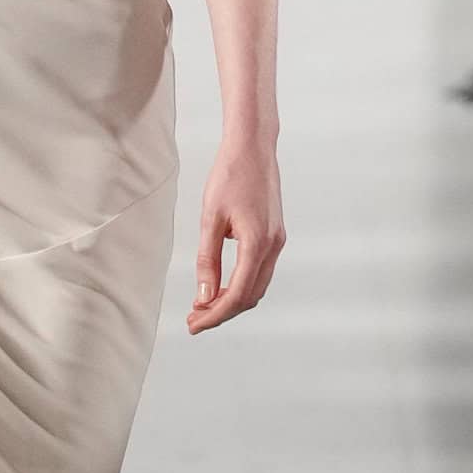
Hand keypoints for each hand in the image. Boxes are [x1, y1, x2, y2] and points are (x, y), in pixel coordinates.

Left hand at [187, 147, 285, 334]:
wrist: (253, 148)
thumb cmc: (230, 177)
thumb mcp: (210, 219)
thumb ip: (207, 260)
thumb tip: (205, 296)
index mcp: (257, 243)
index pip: (237, 295)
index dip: (215, 315)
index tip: (194, 324)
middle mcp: (273, 246)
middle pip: (250, 297)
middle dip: (222, 312)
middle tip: (194, 319)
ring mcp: (277, 242)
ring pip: (257, 286)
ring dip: (232, 300)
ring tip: (203, 306)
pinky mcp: (275, 235)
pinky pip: (260, 272)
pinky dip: (241, 285)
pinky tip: (220, 286)